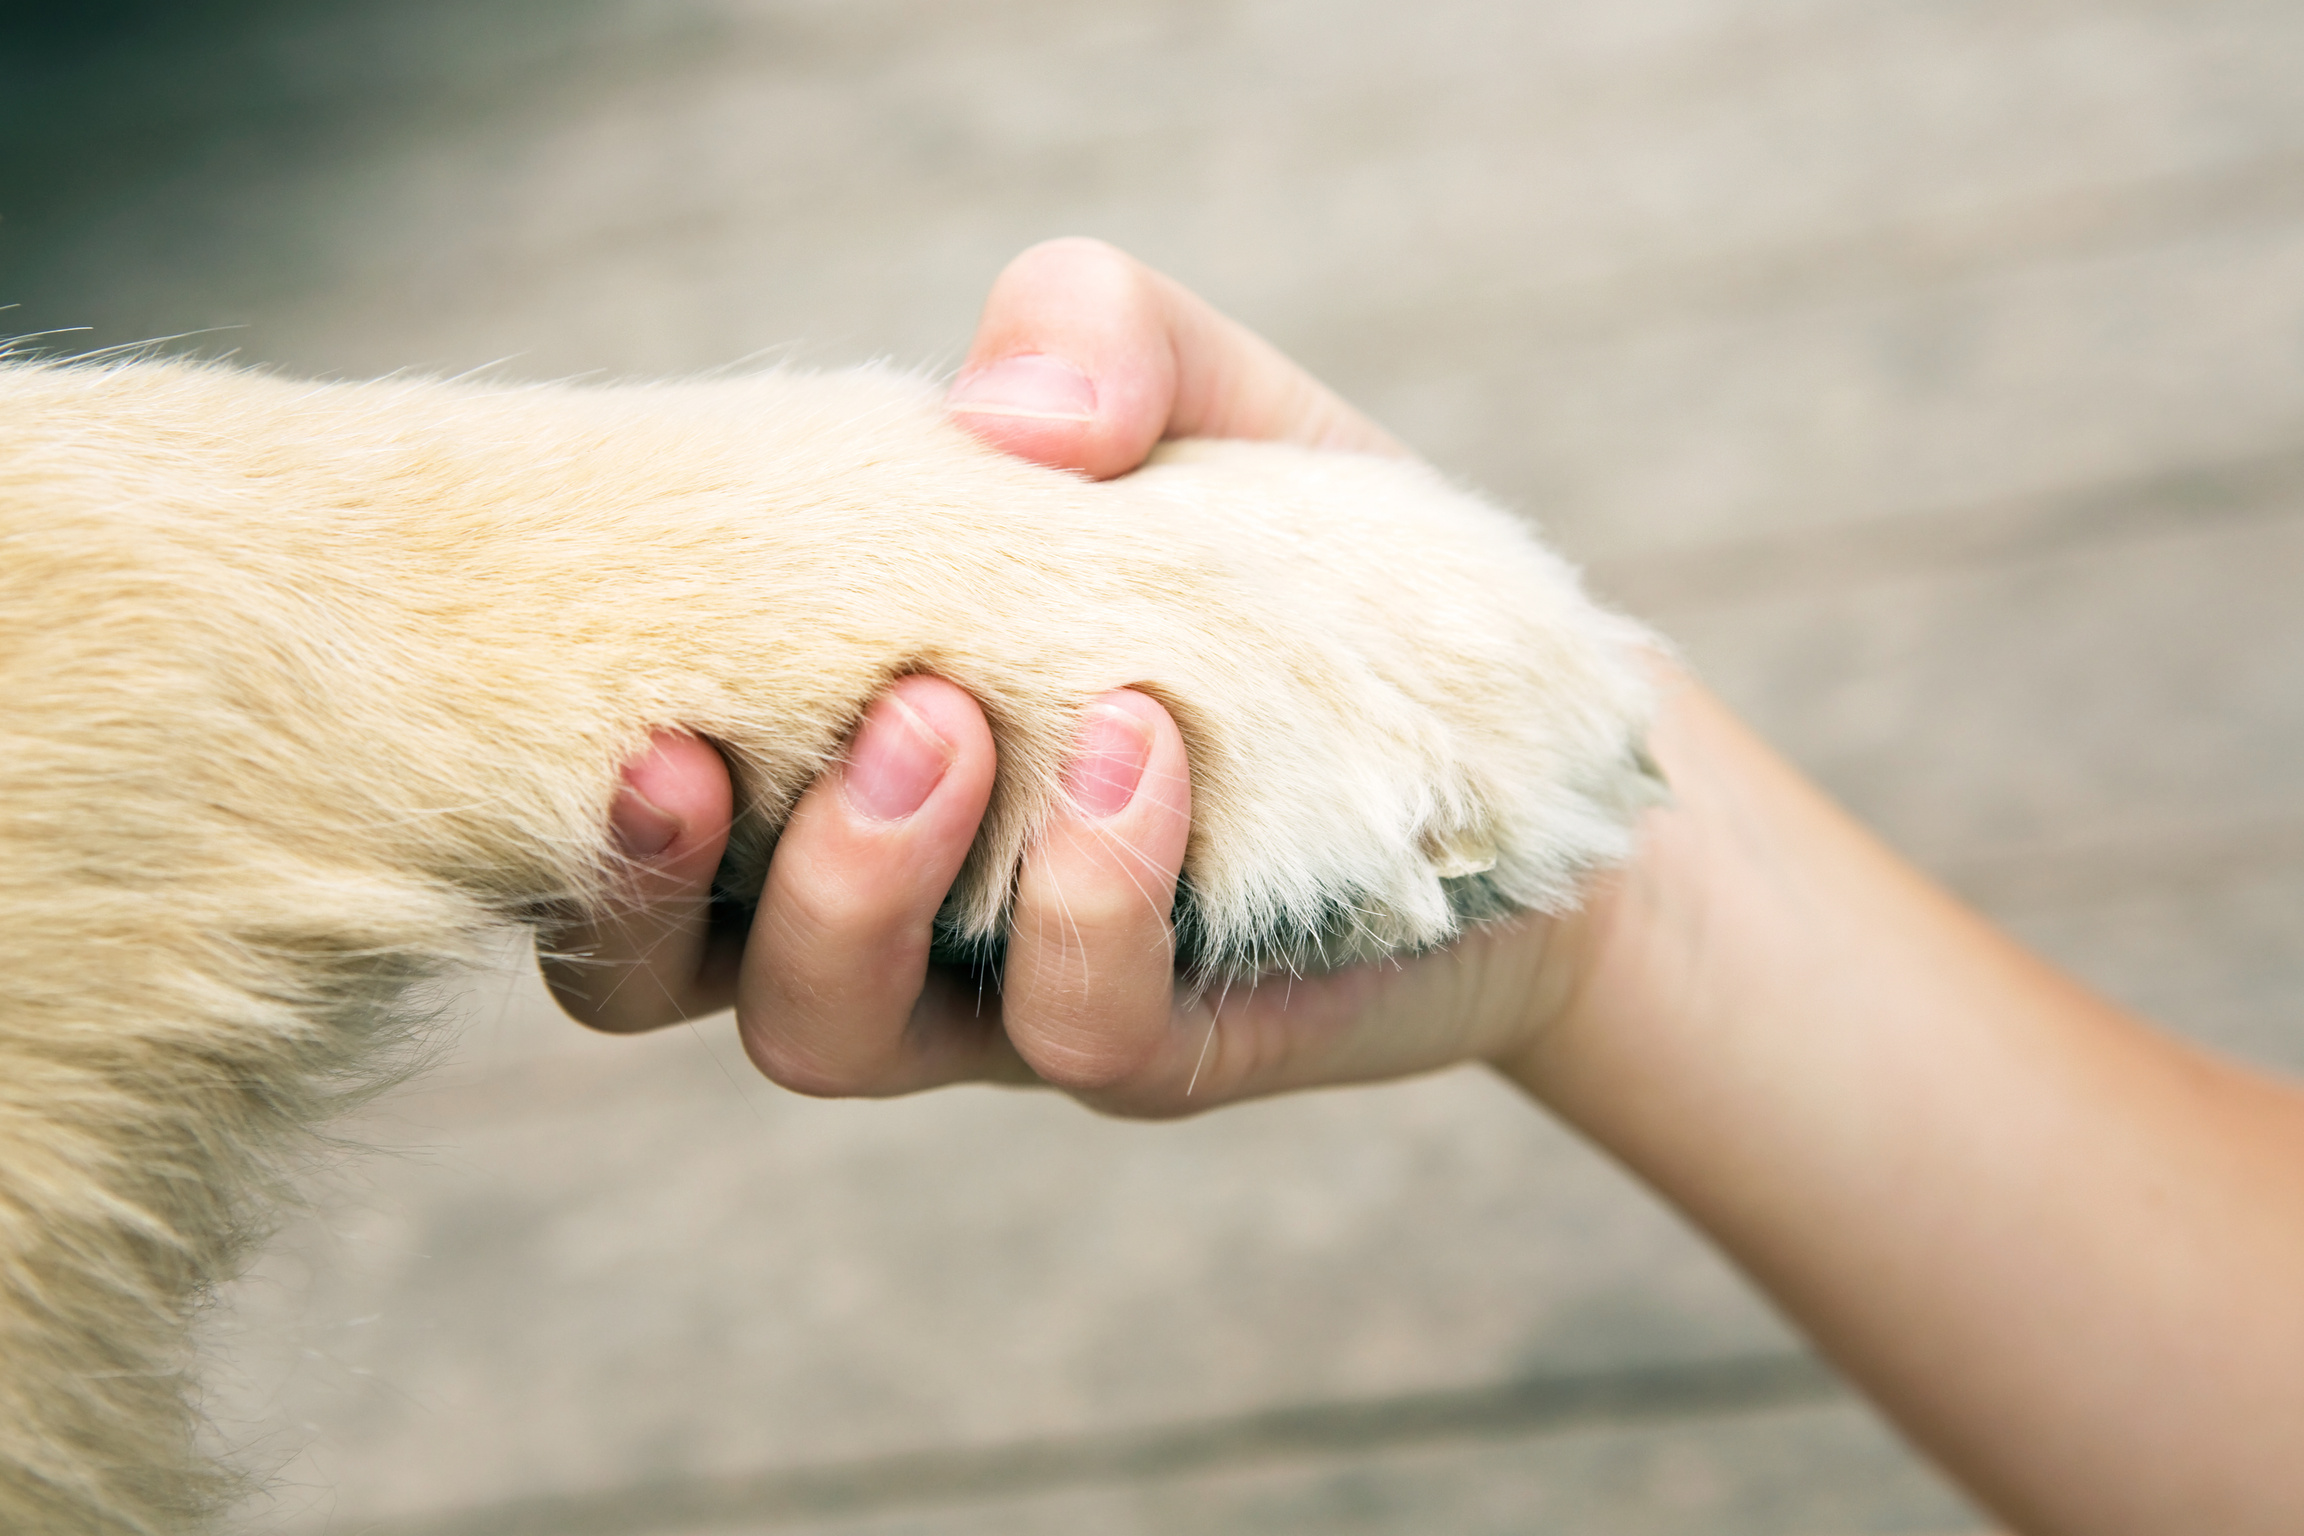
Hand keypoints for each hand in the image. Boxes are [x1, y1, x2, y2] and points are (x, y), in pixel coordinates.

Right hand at [542, 238, 1574, 1111]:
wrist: (1511, 719)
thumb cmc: (1305, 557)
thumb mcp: (1195, 399)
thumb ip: (1086, 334)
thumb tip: (999, 411)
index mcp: (810, 747)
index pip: (609, 803)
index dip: (553, 764)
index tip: (598, 658)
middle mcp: (869, 890)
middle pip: (636, 974)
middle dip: (647, 867)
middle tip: (747, 719)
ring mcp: (996, 989)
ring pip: (819, 1030)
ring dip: (849, 881)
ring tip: (957, 718)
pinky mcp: (1155, 1043)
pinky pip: (1068, 1028)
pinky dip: (1081, 891)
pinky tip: (1144, 752)